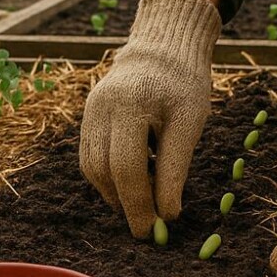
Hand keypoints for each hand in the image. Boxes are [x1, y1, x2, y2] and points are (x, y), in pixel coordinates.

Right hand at [80, 0, 221, 236]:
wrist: (162, 47)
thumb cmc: (184, 83)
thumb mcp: (189, 123)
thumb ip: (175, 169)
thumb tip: (168, 215)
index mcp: (128, 105)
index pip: (127, 167)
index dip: (139, 204)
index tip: (155, 230)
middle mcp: (99, 109)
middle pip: (104, 171)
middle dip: (126, 205)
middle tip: (149, 228)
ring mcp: (88, 113)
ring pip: (92, 169)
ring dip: (116, 193)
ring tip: (144, 202)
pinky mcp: (86, 118)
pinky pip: (91, 158)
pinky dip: (109, 178)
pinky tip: (133, 181)